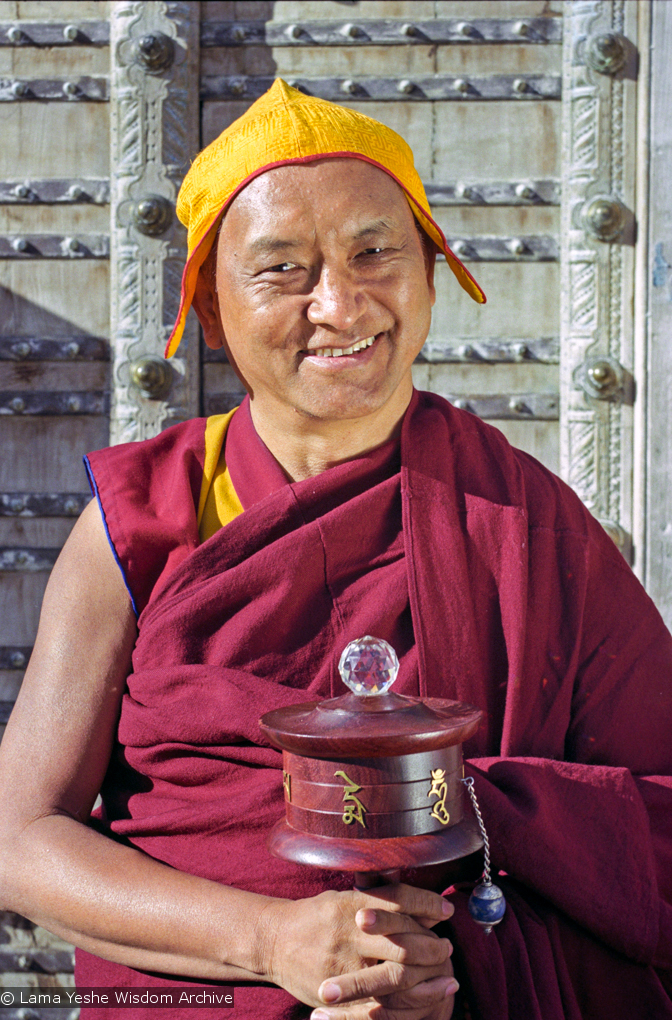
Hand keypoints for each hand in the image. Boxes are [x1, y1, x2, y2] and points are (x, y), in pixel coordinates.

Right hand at [256, 883, 455, 1013]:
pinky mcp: (337, 993)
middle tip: (447, 948)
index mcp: (349, 904)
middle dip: (430, 947)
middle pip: (401, 943)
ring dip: (425, 978)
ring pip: (393, 976)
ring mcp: (342, 966)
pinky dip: (405, 1003)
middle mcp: (347, 934)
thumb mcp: (344, 897)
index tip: (447, 909)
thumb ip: (380, 901)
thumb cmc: (314, 916)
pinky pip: (378, 1004)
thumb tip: (424, 909)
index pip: (397, 901)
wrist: (272, 942)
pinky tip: (425, 1000)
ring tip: (445, 976)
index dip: (427, 904)